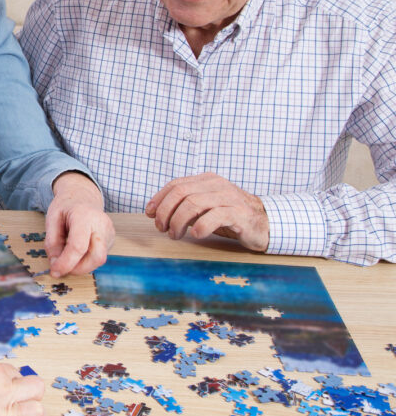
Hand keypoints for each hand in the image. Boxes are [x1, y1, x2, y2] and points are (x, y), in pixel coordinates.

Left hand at [45, 172, 114, 276]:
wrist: (82, 196)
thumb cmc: (66, 206)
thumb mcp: (51, 219)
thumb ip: (52, 242)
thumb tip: (55, 264)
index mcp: (84, 216)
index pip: (79, 246)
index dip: (66, 263)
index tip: (54, 271)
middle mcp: (102, 224)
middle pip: (97, 257)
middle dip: (78, 269)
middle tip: (61, 267)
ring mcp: (110, 232)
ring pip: (100, 260)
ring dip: (81, 266)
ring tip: (67, 256)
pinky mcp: (111, 240)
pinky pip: (99, 256)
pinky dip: (86, 260)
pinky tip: (77, 251)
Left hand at [145, 173, 268, 250]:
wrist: (265, 223)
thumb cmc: (230, 216)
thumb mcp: (205, 208)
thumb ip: (185, 207)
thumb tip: (156, 213)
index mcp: (207, 180)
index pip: (175, 184)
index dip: (159, 199)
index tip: (149, 214)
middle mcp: (217, 185)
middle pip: (181, 193)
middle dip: (165, 211)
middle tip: (161, 228)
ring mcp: (229, 197)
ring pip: (194, 203)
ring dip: (178, 221)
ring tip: (175, 235)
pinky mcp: (239, 213)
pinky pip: (215, 216)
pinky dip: (200, 226)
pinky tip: (196, 235)